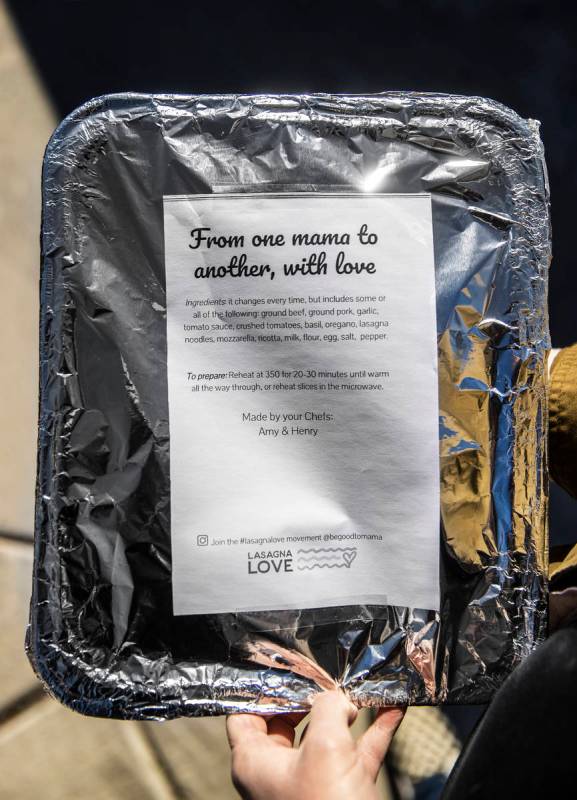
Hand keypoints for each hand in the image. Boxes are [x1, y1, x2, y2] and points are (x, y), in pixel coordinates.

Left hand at [226, 690, 404, 799]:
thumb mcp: (324, 747)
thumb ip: (328, 709)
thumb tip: (338, 699)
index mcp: (255, 762)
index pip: (246, 713)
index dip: (264, 688)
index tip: (287, 667)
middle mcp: (279, 772)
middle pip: (289, 719)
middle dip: (312, 695)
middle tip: (328, 675)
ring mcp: (312, 782)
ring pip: (327, 734)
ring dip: (347, 709)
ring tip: (361, 685)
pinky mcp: (344, 791)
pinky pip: (357, 751)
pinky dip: (373, 730)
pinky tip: (392, 707)